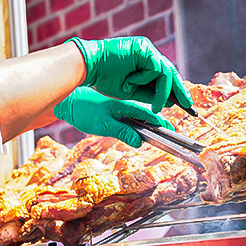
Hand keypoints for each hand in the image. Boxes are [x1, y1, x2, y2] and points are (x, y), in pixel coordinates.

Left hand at [53, 87, 173, 147]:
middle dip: (162, 125)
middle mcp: (127, 107)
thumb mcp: (103, 125)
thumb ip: (122, 132)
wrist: (71, 103)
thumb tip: (140, 141)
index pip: (149, 116)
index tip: (172, 131)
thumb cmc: (85, 112)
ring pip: (143, 119)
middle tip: (174, 135)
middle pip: (149, 117)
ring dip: (153, 126)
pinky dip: (142, 126)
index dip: (162, 124)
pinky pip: (134, 120)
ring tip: (164, 136)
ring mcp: (122, 110)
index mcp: (126, 107)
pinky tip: (144, 133)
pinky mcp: (118, 114)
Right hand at [68, 36, 195, 113]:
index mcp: (144, 63)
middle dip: (179, 90)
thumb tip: (168, 101)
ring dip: (162, 91)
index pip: (166, 76)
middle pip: (170, 71)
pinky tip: (132, 83)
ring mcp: (146, 49)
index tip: (185, 104)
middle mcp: (147, 54)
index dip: (176, 90)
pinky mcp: (143, 47)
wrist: (88, 68)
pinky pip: (154, 67)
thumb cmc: (104, 79)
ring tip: (156, 106)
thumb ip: (148, 94)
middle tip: (187, 106)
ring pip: (165, 71)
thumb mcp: (131, 92)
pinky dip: (145, 78)